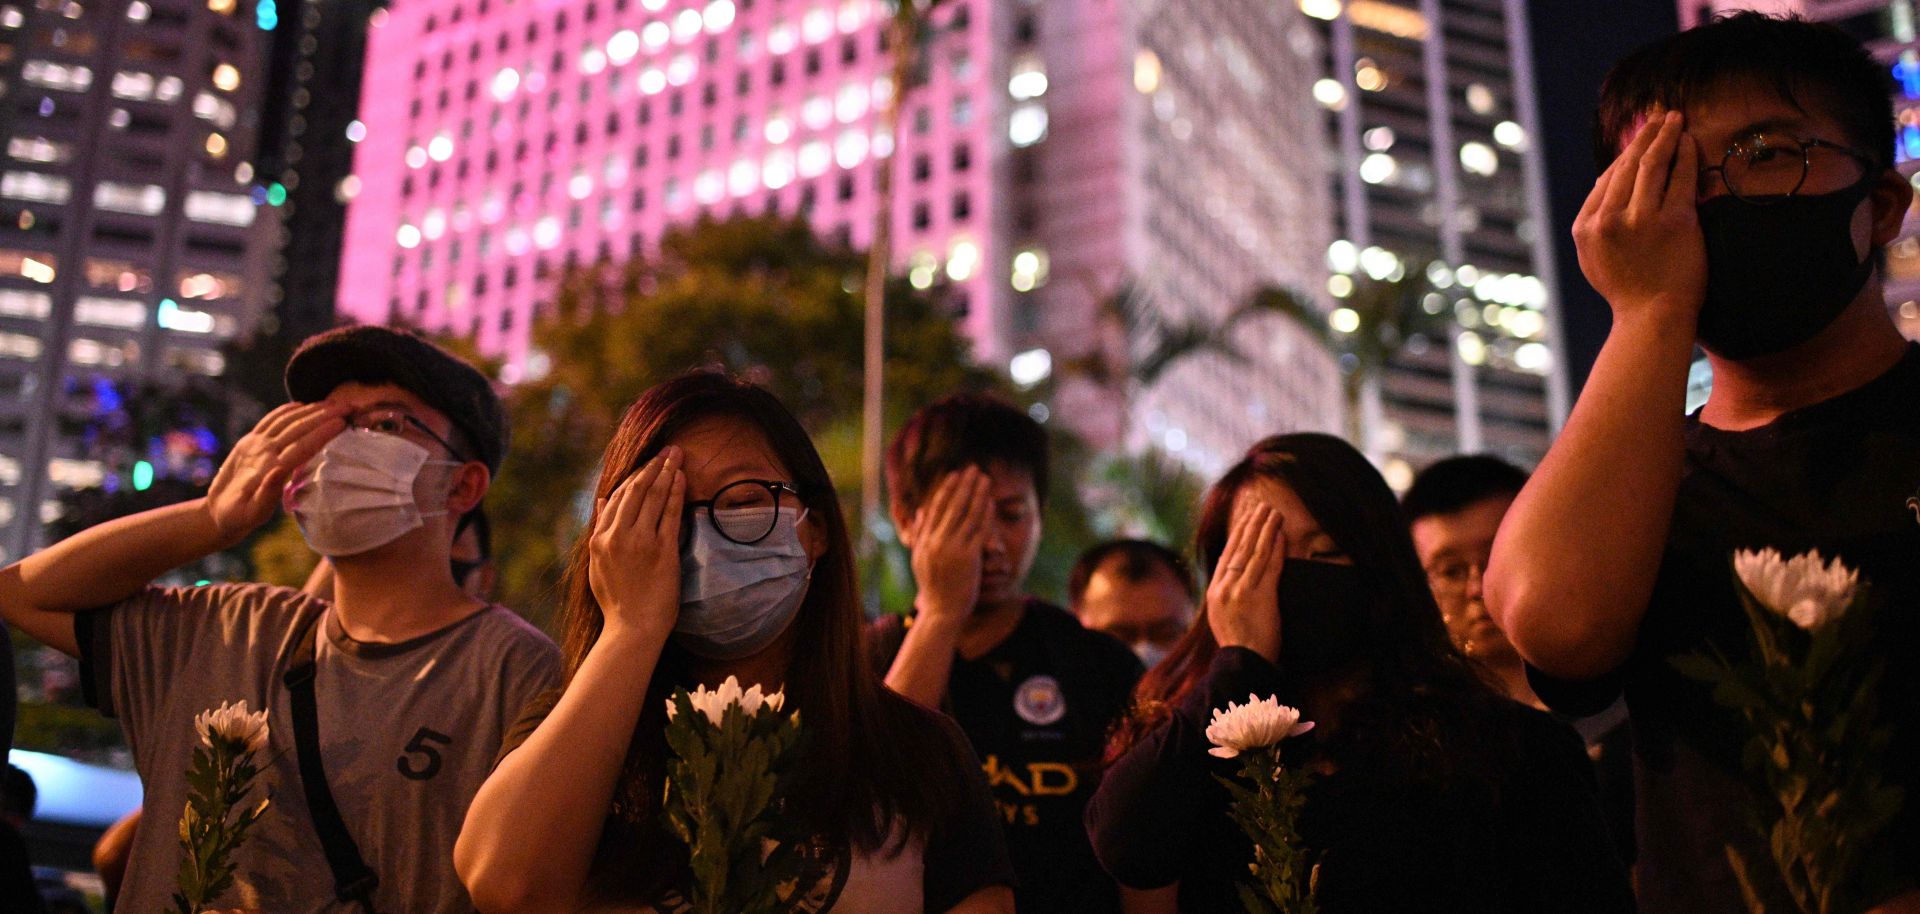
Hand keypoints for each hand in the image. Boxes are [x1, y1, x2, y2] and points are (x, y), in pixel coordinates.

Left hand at [203, 402, 346, 545]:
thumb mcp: (252, 515)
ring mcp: (254, 442)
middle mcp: (261, 450)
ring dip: (312, 408)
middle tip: (349, 406)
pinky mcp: (249, 440)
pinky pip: (270, 419)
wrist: (214, 512)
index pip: (301, 446)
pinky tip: (302, 404)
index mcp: (267, 468)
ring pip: (286, 419)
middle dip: (325, 414)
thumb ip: (266, 495)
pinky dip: (287, 409)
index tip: (342, 422)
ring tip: (334, 402)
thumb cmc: (238, 518)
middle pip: (298, 427)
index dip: (323, 432)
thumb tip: (279, 471)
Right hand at [589, 447, 684, 643]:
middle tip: (666, 451)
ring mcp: (640, 542)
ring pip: (653, 497)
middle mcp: (617, 537)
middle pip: (635, 491)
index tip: (647, 465)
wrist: (633, 628)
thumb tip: (601, 500)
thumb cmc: (617, 601)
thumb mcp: (597, 565)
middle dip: (652, 467)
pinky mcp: (662, 550)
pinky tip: (681, 477)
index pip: (616, 498)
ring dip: (666, 472)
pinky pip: (669, 514)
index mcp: (599, 540)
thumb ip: (599, 531)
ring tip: (676, 455)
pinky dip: (675, 492)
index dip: (633, 478)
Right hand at [907, 466, 991, 621]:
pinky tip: (990, 502)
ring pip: (967, 515)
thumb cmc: (933, 587)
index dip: (946, 490)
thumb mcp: (920, 558)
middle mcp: (937, 542)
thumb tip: (921, 510)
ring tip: (984, 478)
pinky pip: (979, 531)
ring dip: (977, 494)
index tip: (955, 475)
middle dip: (963, 485)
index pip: (936, 508)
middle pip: (952, 506)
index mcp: (924, 541)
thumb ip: (921, 533)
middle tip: (972, 468)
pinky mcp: (968, 558)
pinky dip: (984, 514)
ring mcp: (953, 549)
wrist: (940, 612)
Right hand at [1206, 503, 1285, 661]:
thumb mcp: (1222, 618)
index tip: (1246, 518)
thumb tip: (1233, 579)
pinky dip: (1275, 549)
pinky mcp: (1260, 598)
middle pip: (1239, 548)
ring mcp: (1241, 592)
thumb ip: (1226, 597)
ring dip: (1265, 530)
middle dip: (1251, 524)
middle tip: (1261, 506)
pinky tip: (1281, 535)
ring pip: (1254, 553)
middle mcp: (1225, 589)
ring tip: (1273, 513)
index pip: (1227, 555)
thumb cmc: (1239, 646)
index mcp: (1215, 592)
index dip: (1237, 534)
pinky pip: (1269, 567)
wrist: (1244, 664)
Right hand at [1572, 109, 1706, 322]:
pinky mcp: (1674, 222)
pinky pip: (1680, 178)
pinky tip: (1689, 141)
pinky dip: (1684, 155)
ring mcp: (1641, 220)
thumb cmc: (1627, 291)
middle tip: (1658, 116)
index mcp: (1585, 228)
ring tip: (1674, 119)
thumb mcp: (1594, 258)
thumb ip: (1596, 222)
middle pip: (1626, 165)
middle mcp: (1608, 220)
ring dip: (1664, 136)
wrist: (1651, 317)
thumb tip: (1605, 180)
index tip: (1638, 140)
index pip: (1606, 179)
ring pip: (1651, 165)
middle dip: (1644, 136)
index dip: (1624, 155)